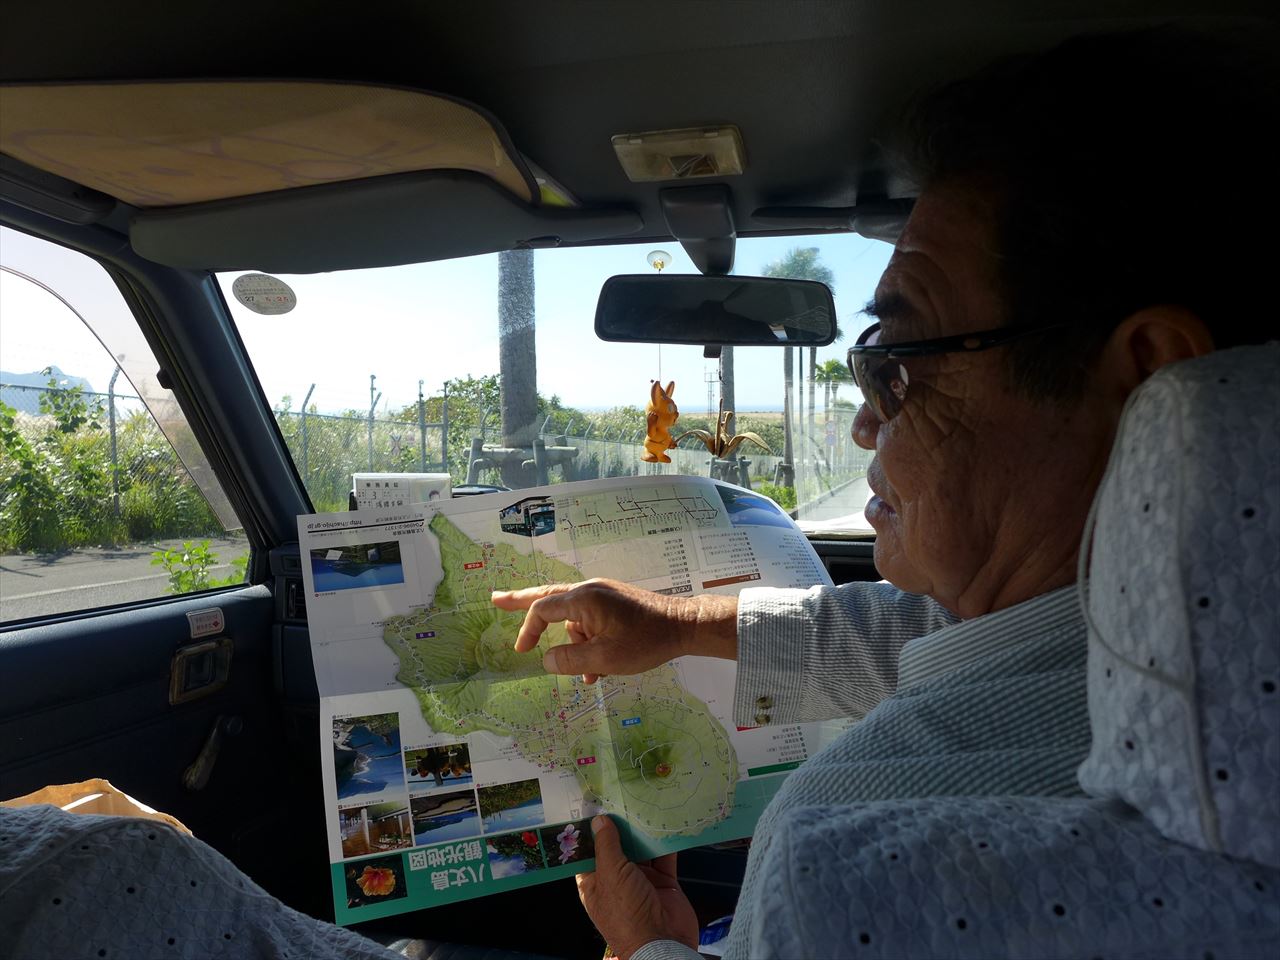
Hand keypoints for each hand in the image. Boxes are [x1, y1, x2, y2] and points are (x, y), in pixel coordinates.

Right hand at [492, 579, 736, 682]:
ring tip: (587, 676)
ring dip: (574, 647)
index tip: (523, 651)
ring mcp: (604, 596)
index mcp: (583, 599)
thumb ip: (569, 660)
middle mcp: (590, 591)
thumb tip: (545, 660)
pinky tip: (597, 671)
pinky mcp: (616, 605)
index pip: (542, 608)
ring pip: (575, 621)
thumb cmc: (645, 641)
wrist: (685, 627)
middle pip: (548, 597)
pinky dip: (589, 644)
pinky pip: (591, 623)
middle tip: (496, 599)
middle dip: (522, 602)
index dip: (528, 630)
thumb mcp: (603, 658)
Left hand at [576, 815, 698, 959]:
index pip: (588, 851)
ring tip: (645, 801)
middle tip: (622, 793)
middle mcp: (616, 879)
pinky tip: (667, 821)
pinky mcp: (663, 882)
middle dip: (620, 824)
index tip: (592, 802)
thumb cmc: (627, 912)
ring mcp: (640, 880)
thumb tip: (598, 820)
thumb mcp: (611, 874)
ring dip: (643, 830)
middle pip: (616, 846)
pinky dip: (665, 841)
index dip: (590, 829)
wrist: (663, 943)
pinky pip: (663, 857)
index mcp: (595, 882)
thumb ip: (607, 845)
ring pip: (641, 849)